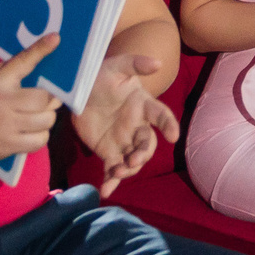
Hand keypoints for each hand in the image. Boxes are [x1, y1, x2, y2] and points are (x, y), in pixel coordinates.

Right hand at [0, 33, 64, 170]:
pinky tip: (31, 132)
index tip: (55, 38)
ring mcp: (6, 126)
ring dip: (46, 119)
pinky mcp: (9, 146)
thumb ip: (9, 70)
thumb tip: (40, 60)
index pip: (23, 62)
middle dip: (50, 100)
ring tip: (37, 118)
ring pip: (47, 119)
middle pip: (44, 97)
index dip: (41, 50)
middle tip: (44, 102)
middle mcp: (2, 102)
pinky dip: (40, 136)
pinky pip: (40, 140)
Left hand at [72, 52, 178, 197]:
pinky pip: (112, 169)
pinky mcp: (108, 151)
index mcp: (143, 106)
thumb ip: (136, 63)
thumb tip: (158, 63)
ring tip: (118, 172)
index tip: (173, 136)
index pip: (161, 115)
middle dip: (144, 154)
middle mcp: (137, 126)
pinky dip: (111, 182)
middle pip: (148, 144)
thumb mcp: (117, 65)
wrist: (80, 91)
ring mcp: (123, 141)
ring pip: (133, 159)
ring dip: (129, 169)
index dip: (169, 125)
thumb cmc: (102, 75)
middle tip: (133, 159)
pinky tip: (105, 191)